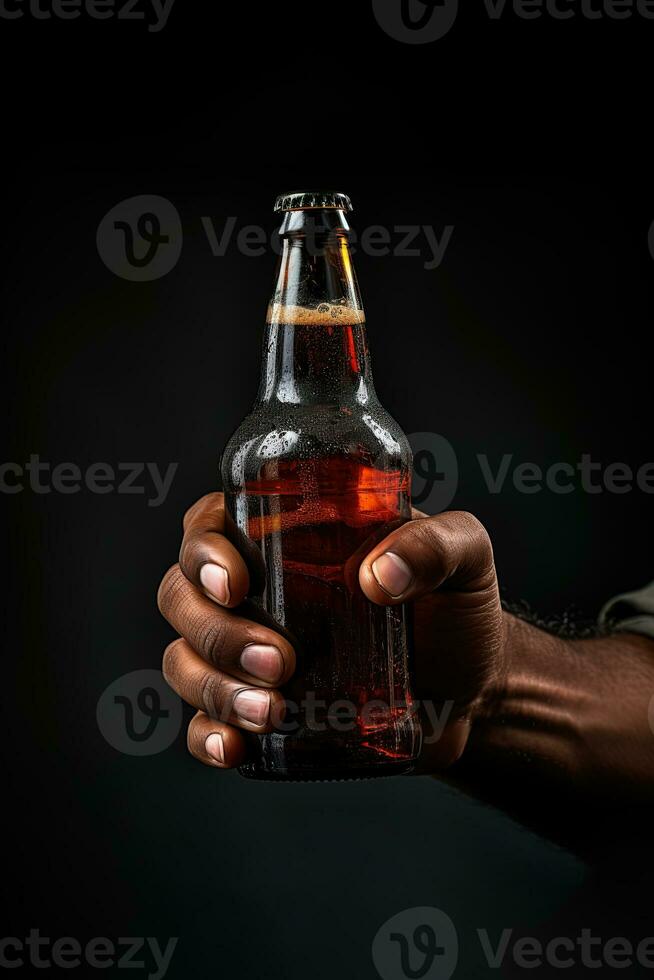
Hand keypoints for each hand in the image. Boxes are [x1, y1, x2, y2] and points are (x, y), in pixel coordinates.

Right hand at [157, 493, 504, 771]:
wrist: (472, 690)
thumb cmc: (457, 609)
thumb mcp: (467, 557)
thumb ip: (439, 545)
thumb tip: (380, 575)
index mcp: (288, 538)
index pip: (210, 526)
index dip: (202, 551)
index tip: (235, 583)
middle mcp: (256, 592)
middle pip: (182, 597)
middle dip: (215, 633)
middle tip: (280, 661)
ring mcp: (249, 655)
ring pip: (184, 661)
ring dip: (213, 689)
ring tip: (273, 711)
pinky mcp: (258, 711)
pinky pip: (203, 724)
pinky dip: (207, 737)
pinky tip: (234, 747)